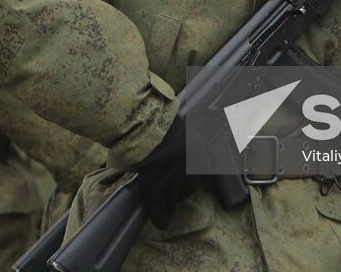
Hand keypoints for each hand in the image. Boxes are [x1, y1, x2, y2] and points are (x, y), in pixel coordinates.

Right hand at [133, 115, 200, 229]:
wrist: (138, 117)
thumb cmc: (154, 117)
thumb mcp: (177, 126)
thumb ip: (181, 139)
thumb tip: (177, 149)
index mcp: (196, 147)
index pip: (201, 173)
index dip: (192, 181)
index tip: (185, 185)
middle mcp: (187, 164)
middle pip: (189, 188)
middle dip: (181, 194)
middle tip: (174, 198)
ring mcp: (171, 174)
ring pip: (173, 198)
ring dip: (169, 205)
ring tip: (166, 211)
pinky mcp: (153, 182)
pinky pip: (157, 204)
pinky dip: (159, 216)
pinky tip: (160, 223)